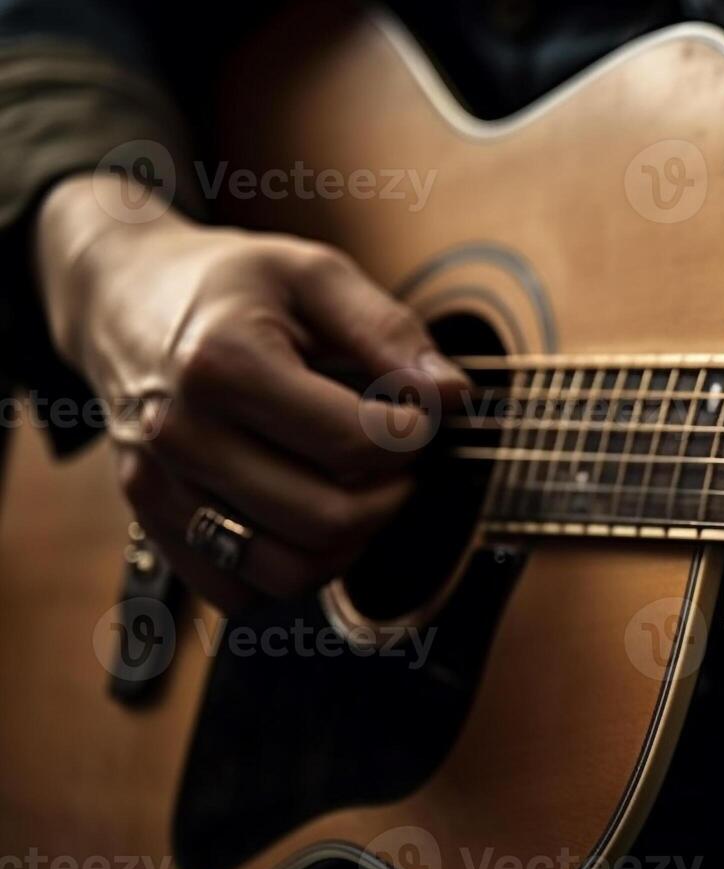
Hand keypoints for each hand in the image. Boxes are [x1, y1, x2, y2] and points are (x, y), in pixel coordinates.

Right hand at [33, 175, 468, 608]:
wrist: (125, 298)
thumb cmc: (232, 285)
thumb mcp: (317, 275)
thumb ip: (390, 333)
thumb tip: (452, 396)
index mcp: (222, 364)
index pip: (358, 446)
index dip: (414, 433)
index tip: (416, 407)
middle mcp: (179, 435)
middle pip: (329, 521)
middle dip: (391, 495)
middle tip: (396, 454)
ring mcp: (157, 486)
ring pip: (288, 573)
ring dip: (348, 542)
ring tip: (357, 486)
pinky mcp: (151, 522)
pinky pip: (240, 593)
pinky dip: (288, 568)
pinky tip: (304, 510)